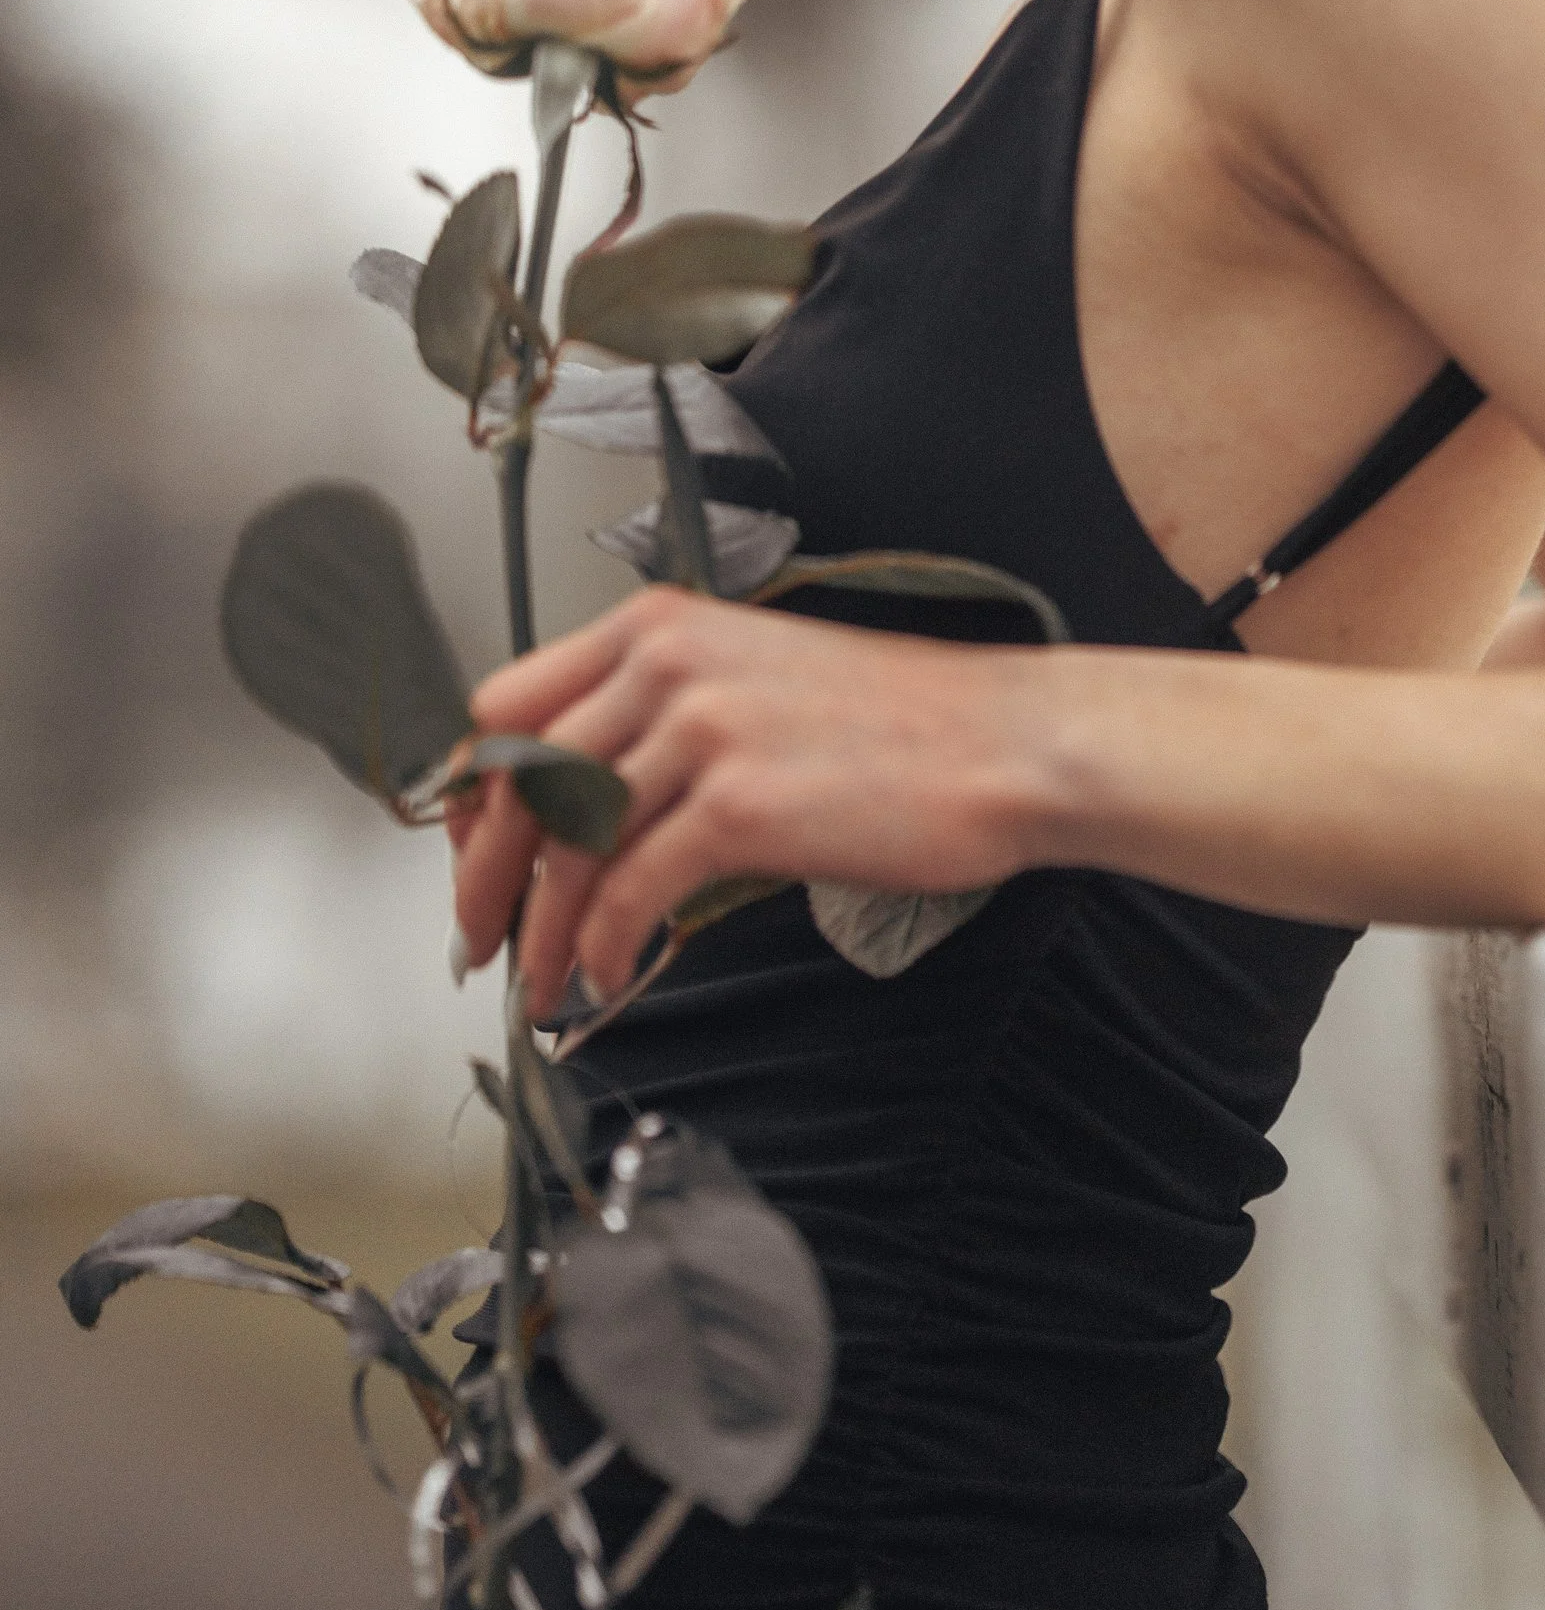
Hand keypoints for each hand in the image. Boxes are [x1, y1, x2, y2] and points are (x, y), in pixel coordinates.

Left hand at [448, 586, 1050, 1018]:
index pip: (507, 706)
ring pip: (565, 847)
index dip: (476, 794)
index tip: (476, 853)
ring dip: (540, 935)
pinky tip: (612, 974)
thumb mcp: (754, 680)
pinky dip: (603, 948)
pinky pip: (628, 892)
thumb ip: (659, 718)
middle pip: (518, 784)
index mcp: (660, 625)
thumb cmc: (897, 722)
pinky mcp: (739, 805)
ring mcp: (701, 730)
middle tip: (482, 941)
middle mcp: (667, 664)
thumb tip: (577, 801)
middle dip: (485, 879)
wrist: (1003, 743)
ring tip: (546, 984)